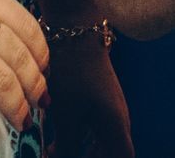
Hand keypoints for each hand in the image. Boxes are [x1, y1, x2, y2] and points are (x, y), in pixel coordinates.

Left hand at [46, 32, 133, 157]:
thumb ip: (66, 146)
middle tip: (60, 156)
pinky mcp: (100, 97)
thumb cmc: (72, 72)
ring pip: (103, 141)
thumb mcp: (65, 114)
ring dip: (84, 151)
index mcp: (116, 125)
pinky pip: (96, 128)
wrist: (74, 30)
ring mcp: (110, 106)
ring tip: (55, 151)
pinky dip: (80, 138)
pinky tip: (57, 137)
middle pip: (114, 152)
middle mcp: (119, 118)